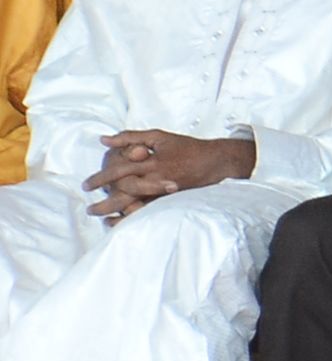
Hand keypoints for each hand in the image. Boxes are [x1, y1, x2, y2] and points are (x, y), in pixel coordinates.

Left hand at [87, 129, 257, 219]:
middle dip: (104, 203)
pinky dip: (131, 219)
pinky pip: (148, 213)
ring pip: (135, 205)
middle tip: (89, 209)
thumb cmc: (186, 147)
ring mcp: (164, 192)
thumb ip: (130, 137)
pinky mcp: (172, 200)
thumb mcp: (159, 137)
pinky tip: (118, 223)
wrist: (215, 160)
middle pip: (124, 193)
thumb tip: (103, 140)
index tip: (86, 185)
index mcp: (152, 161)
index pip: (120, 170)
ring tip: (99, 218)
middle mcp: (156, 178)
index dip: (101, 178)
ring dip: (115, 213)